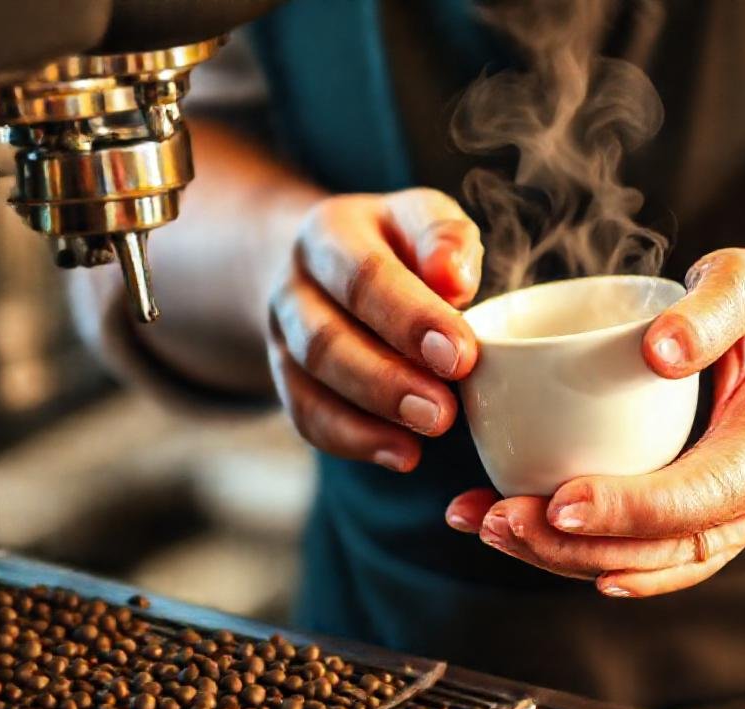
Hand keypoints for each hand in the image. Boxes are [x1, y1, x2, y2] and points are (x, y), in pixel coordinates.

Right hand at [267, 189, 482, 470]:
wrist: (327, 262)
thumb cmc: (397, 243)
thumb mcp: (423, 218)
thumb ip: (445, 239)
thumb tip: (454, 279)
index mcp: (331, 232)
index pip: (365, 276)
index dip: (412, 319)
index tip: (461, 356)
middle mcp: (295, 282)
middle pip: (326, 337)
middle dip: (388, 380)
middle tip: (444, 412)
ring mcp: (283, 334)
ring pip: (311, 381)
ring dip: (373, 413)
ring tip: (430, 430)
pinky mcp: (285, 378)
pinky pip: (307, 416)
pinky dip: (355, 440)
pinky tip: (403, 454)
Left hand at [445, 249, 744, 596]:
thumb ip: (713, 308)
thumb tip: (661, 351)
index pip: (701, 494)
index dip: (631, 508)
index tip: (562, 502)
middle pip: (667, 546)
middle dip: (580, 545)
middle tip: (502, 520)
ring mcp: (730, 519)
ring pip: (647, 564)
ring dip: (565, 557)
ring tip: (491, 527)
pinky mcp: (694, 523)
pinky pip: (640, 557)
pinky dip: (578, 555)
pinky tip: (521, 543)